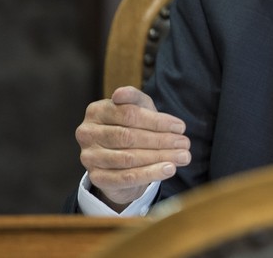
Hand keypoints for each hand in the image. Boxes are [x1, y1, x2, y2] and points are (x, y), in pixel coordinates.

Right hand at [75, 86, 190, 209]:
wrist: (122, 158)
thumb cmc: (133, 125)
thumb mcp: (137, 107)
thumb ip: (134, 97)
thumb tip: (120, 93)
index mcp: (96, 111)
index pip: (129, 114)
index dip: (158, 121)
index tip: (181, 127)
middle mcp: (87, 133)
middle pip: (129, 137)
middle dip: (161, 140)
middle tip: (185, 143)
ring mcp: (89, 157)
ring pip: (128, 158)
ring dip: (160, 157)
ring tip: (183, 156)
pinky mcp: (96, 178)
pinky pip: (125, 177)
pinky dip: (150, 174)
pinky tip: (169, 169)